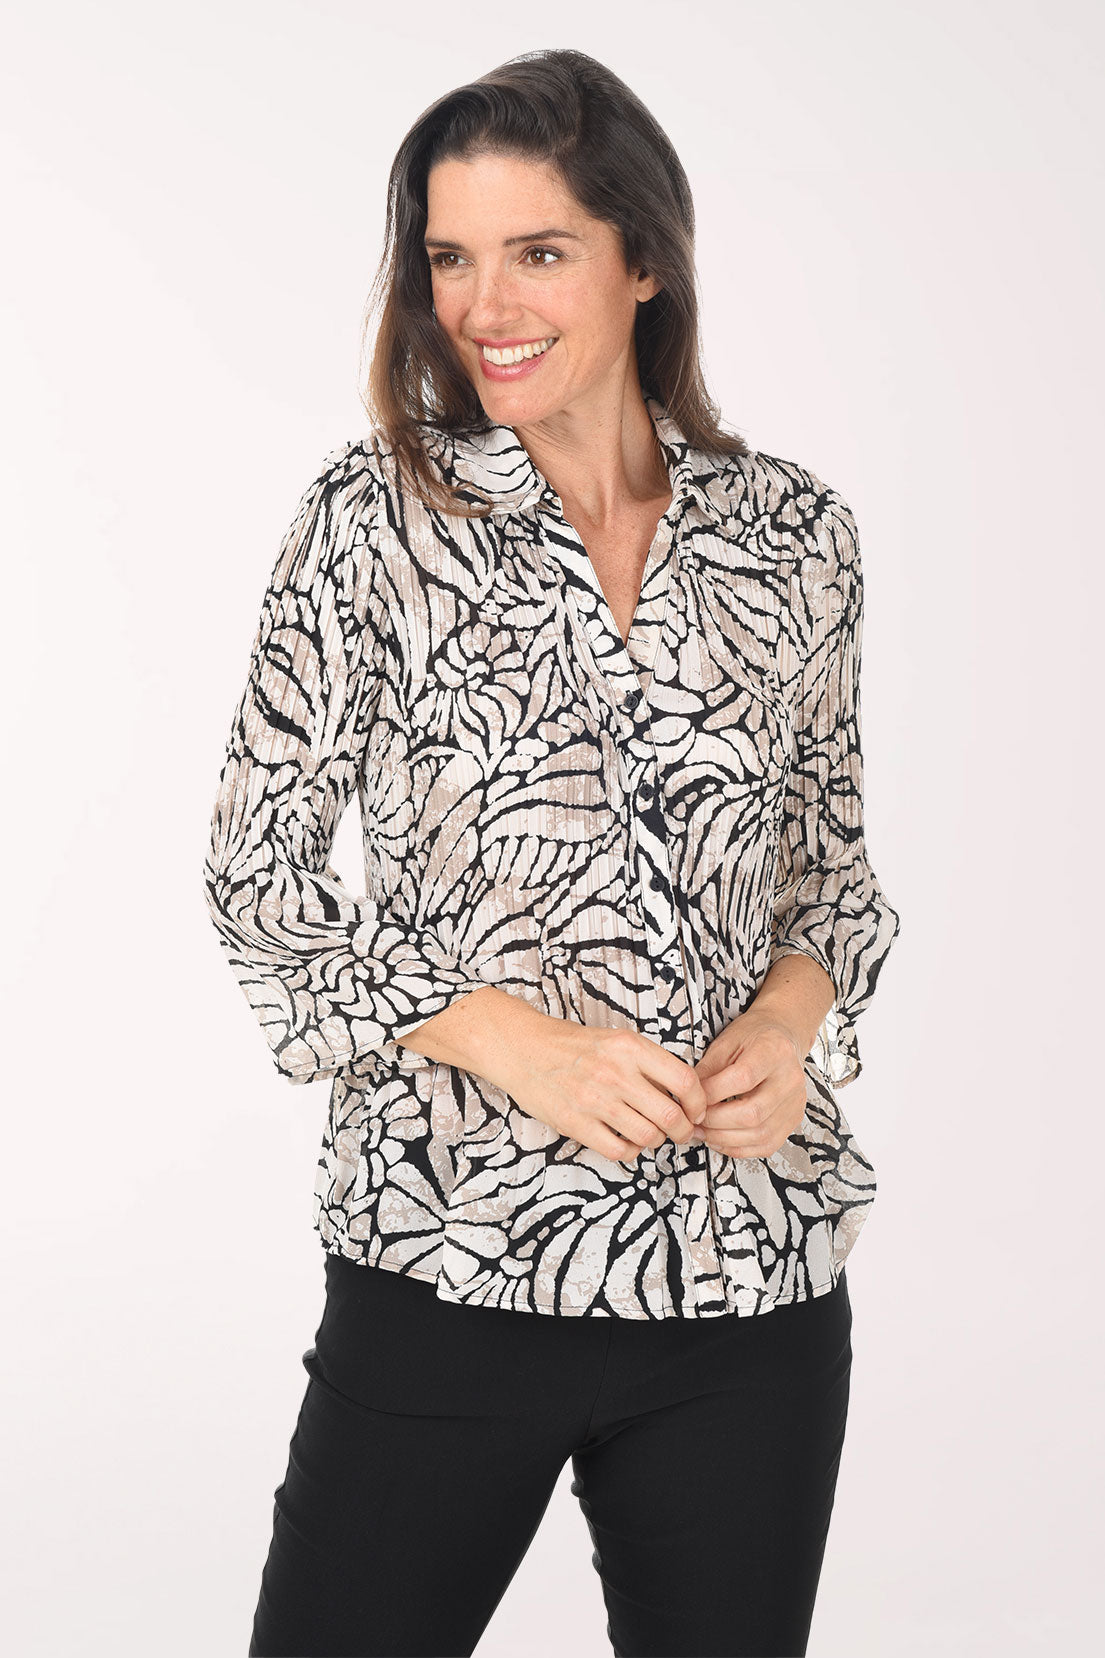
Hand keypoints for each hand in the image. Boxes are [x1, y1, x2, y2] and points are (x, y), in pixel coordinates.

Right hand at [496, 1018, 709, 1165]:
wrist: (523, 1049)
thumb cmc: (573, 1046)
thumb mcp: (617, 1041)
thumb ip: (649, 1064)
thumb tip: (684, 1097)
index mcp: (630, 1047)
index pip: (684, 1080)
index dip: (699, 1103)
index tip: (697, 1111)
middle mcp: (615, 1072)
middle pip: (671, 1116)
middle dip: (684, 1131)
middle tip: (682, 1133)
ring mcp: (594, 1100)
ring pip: (648, 1136)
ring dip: (656, 1142)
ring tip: (651, 1135)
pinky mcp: (575, 1123)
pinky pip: (619, 1151)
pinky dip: (631, 1152)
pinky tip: (626, 1142)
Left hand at [690, 1013, 807, 1160]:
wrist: (782, 1037)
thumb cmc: (753, 1036)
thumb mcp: (726, 1041)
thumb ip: (708, 1068)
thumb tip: (689, 1097)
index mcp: (775, 1051)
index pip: (742, 1079)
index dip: (713, 1093)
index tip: (693, 1098)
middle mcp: (791, 1079)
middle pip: (753, 1113)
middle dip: (716, 1121)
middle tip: (694, 1120)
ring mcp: (795, 1102)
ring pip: (760, 1134)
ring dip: (724, 1138)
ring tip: (702, 1131)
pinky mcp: (793, 1119)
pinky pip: (767, 1145)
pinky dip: (739, 1148)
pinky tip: (720, 1139)